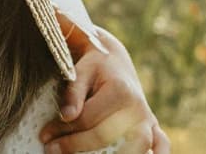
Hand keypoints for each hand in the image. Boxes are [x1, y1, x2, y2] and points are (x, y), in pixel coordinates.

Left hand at [41, 14, 169, 153]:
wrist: (114, 60)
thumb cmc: (94, 67)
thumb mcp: (80, 72)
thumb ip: (73, 93)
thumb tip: (66, 116)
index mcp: (120, 92)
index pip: (87, 119)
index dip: (63, 130)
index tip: (44, 136)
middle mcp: (138, 108)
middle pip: (106, 136)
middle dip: (76, 145)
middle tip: (51, 149)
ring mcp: (148, 119)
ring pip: (134, 147)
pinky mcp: (153, 126)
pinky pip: (161, 145)